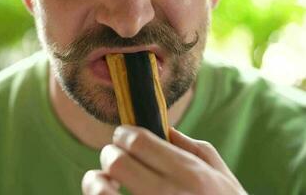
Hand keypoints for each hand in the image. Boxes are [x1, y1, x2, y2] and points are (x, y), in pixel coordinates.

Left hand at [82, 125, 246, 194]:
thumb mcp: (221, 175)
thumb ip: (193, 148)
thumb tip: (165, 128)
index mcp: (190, 174)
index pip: (139, 142)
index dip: (124, 133)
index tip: (124, 136)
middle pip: (117, 162)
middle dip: (110, 153)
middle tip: (115, 156)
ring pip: (102, 192)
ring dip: (96, 181)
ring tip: (106, 181)